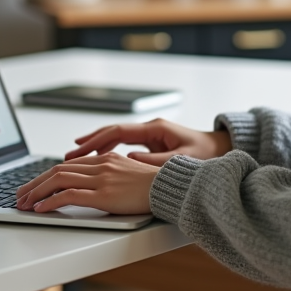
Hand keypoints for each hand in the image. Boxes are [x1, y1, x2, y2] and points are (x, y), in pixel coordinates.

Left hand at [15, 153, 157, 214]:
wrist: (171, 189)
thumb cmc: (154, 187)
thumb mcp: (129, 175)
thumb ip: (110, 177)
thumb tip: (93, 188)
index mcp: (106, 159)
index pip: (68, 165)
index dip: (47, 175)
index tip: (34, 186)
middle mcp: (100, 165)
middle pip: (57, 170)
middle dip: (34, 183)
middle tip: (20, 195)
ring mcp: (101, 179)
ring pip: (58, 180)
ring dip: (36, 192)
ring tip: (24, 203)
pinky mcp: (102, 194)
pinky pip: (68, 195)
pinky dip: (49, 201)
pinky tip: (40, 208)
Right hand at [65, 118, 232, 165]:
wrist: (222, 150)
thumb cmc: (206, 155)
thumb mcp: (180, 160)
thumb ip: (154, 161)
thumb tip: (128, 160)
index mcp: (155, 129)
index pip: (117, 131)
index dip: (95, 139)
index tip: (78, 147)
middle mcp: (150, 129)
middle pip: (112, 133)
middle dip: (89, 143)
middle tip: (69, 155)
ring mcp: (150, 136)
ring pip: (116, 138)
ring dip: (96, 147)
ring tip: (75, 158)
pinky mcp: (152, 145)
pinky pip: (123, 145)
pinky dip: (108, 151)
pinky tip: (97, 160)